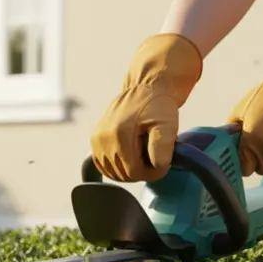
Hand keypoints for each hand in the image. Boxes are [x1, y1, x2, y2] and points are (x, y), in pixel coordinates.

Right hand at [90, 33, 202, 181]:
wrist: (144, 87)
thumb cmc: (159, 106)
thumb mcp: (168, 124)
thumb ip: (163, 147)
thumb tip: (157, 167)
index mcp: (120, 134)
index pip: (134, 172)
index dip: (152, 173)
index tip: (164, 163)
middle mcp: (103, 138)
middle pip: (123, 174)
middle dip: (142, 171)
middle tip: (155, 158)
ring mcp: (96, 140)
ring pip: (113, 173)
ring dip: (130, 169)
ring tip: (144, 155)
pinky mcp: (94, 140)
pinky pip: (104, 166)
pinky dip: (118, 166)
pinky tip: (131, 156)